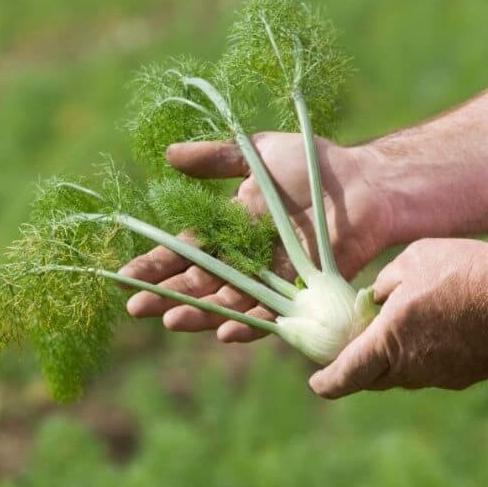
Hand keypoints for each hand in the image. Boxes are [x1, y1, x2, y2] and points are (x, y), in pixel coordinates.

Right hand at [119, 131, 394, 341]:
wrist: (364, 181)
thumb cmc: (311, 164)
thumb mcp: (256, 153)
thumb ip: (215, 159)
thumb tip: (168, 154)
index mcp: (228, 229)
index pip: (183, 251)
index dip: (155, 264)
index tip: (123, 276)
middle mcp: (244, 258)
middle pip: (198, 281)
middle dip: (165, 294)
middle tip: (135, 308)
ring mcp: (270, 276)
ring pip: (227, 301)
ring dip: (199, 313)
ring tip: (171, 321)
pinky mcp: (299, 289)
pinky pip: (272, 312)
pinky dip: (249, 323)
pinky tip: (226, 332)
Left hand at [310, 238, 487, 397]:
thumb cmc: (463, 270)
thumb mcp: (410, 262)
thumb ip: (383, 286)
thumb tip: (374, 300)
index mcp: (389, 340)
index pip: (348, 373)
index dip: (327, 382)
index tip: (315, 384)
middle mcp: (413, 367)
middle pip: (374, 378)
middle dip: (357, 369)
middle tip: (349, 353)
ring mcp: (442, 375)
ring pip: (404, 376)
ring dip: (391, 361)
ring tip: (393, 333)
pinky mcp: (466, 375)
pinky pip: (431, 371)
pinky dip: (420, 358)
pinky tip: (430, 332)